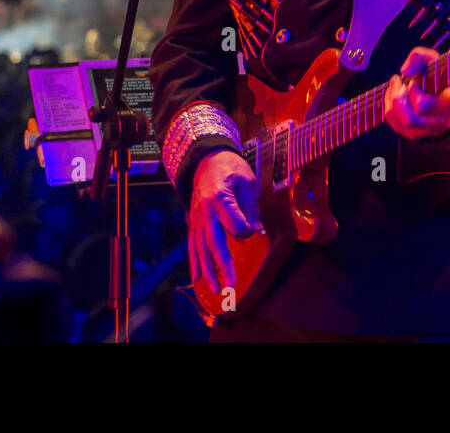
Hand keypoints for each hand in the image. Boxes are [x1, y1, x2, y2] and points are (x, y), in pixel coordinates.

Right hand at [188, 149, 261, 293]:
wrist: (206, 160)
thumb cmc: (231, 168)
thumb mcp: (248, 181)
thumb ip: (251, 207)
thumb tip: (257, 231)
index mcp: (220, 198)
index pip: (234, 223)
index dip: (245, 230)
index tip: (253, 231)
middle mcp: (205, 211)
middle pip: (214, 242)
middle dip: (222, 265)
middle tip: (231, 284)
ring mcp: (196, 218)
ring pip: (200, 248)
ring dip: (207, 270)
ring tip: (216, 289)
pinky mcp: (193, 223)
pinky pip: (192, 245)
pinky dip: (194, 262)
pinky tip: (197, 279)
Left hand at [383, 46, 449, 140]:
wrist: (446, 94)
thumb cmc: (438, 76)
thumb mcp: (434, 60)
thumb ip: (419, 56)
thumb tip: (404, 72)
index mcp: (448, 106)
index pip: (423, 105)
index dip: (413, 91)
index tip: (413, 81)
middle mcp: (438, 124)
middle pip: (409, 120)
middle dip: (397, 98)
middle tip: (397, 82)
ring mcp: (426, 133)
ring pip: (399, 124)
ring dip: (390, 101)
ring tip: (395, 86)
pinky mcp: (414, 135)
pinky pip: (394, 125)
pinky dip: (388, 108)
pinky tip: (393, 95)